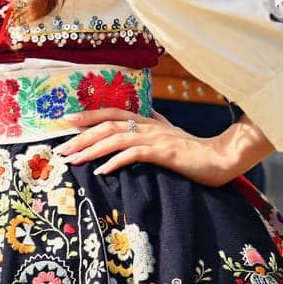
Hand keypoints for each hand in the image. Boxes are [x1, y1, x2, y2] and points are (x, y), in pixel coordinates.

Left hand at [57, 110, 272, 185]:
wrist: (221, 158)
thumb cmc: (195, 150)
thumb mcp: (172, 134)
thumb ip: (157, 125)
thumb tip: (147, 118)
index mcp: (148, 120)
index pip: (111, 112)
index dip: (89, 115)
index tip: (67, 122)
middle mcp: (148, 125)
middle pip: (107, 125)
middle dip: (81, 136)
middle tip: (61, 149)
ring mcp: (155, 138)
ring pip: (115, 138)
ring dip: (92, 149)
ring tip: (74, 160)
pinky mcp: (163, 153)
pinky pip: (133, 154)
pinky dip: (115, 161)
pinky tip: (101, 171)